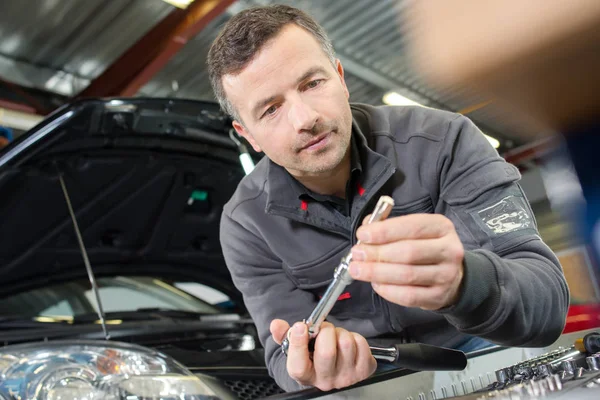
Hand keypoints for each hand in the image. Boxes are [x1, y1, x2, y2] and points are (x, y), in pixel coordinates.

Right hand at [270, 319, 376, 390]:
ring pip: (346, 344)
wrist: (336, 371)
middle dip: (325, 331)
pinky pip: (361, 344)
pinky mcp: (364, 371)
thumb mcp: (296, 349)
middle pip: (326, 352)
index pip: (298, 365)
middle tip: (323, 329)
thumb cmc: (314, 357)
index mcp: (305, 375)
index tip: (300, 326)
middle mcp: (325, 380)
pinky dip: (355, 337)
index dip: (298, 344)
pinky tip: (348, 344)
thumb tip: (276, 324)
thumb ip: (284, 335)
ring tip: (336, 337)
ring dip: (340, 333)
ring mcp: (347, 377)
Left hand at [349, 213, 464, 309]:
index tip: (363, 234)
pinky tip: (375, 284)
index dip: (384, 231)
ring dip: (377, 272)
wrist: (450, 274)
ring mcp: (446, 275)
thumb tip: (366, 230)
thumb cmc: (424, 247)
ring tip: (358, 269)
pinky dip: (387, 290)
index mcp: (441, 227)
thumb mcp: (412, 229)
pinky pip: (408, 296)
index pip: (412, 226)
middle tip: (357, 254)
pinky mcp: (438, 296)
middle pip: (409, 252)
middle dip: (377, 253)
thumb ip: (388, 226)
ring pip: (407, 275)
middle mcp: (448, 250)